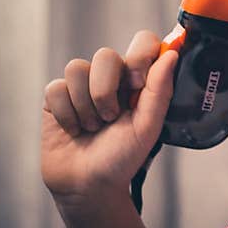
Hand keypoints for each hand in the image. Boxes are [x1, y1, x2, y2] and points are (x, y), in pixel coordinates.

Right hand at [41, 30, 177, 202]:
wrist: (89, 186)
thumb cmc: (123, 157)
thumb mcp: (148, 126)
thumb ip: (160, 88)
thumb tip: (171, 52)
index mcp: (137, 80)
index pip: (142, 41)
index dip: (139, 55)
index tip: (136, 83)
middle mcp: (109, 77)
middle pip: (104, 55)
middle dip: (106, 91)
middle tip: (111, 118)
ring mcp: (81, 86)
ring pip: (76, 68)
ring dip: (86, 106)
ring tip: (93, 128)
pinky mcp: (56, 98)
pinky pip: (56, 88)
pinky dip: (67, 114)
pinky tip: (74, 130)